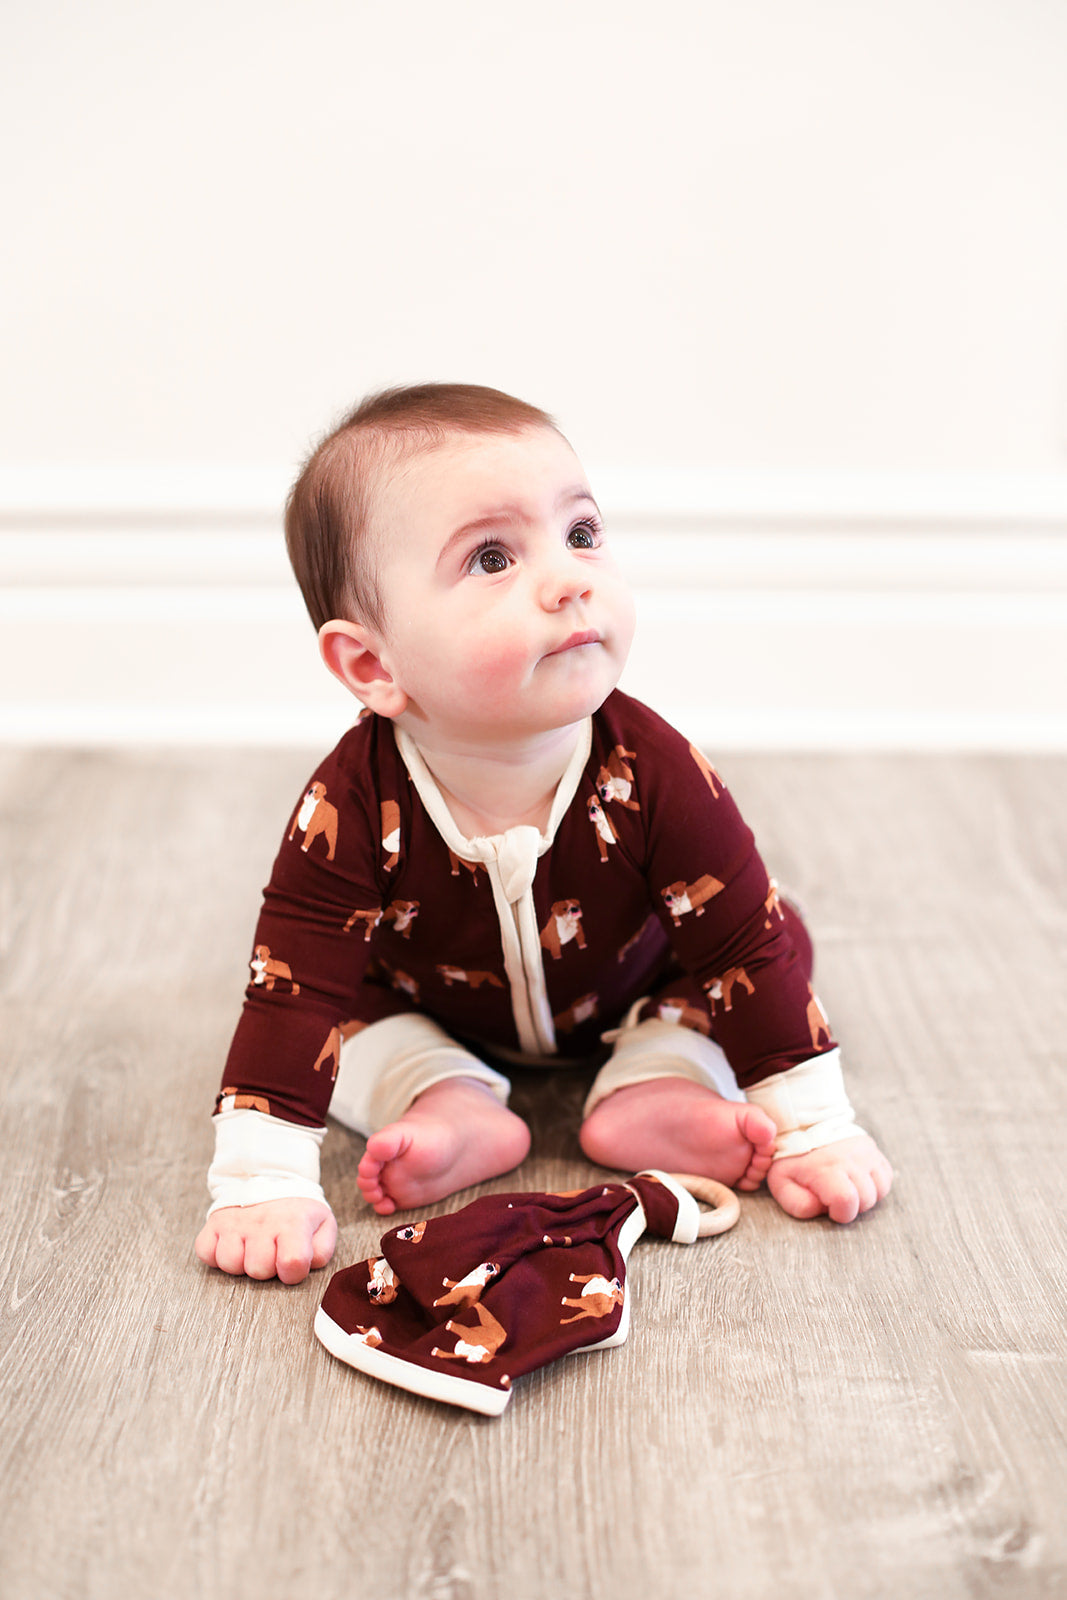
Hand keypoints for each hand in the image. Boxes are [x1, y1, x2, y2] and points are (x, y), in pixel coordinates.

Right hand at [195, 1197, 336, 1283]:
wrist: (270, 1177)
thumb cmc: (296, 1209)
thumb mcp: (322, 1223)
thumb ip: (322, 1249)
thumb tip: (308, 1266)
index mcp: (293, 1223)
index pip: (293, 1263)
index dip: (293, 1273)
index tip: (292, 1263)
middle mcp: (263, 1222)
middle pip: (258, 1270)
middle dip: (266, 1268)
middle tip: (271, 1252)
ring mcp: (236, 1222)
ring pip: (230, 1263)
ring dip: (240, 1262)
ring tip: (251, 1248)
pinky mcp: (215, 1222)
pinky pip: (205, 1252)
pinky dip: (215, 1254)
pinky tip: (232, 1244)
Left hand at [766, 1134, 892, 1223]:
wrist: (803, 1127)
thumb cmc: (792, 1160)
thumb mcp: (782, 1182)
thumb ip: (798, 1204)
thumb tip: (821, 1210)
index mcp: (826, 1167)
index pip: (846, 1201)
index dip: (841, 1213)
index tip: (831, 1208)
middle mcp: (850, 1157)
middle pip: (866, 1199)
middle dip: (852, 1206)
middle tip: (836, 1196)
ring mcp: (864, 1151)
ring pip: (880, 1189)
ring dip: (865, 1196)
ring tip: (847, 1188)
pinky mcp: (872, 1148)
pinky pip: (886, 1177)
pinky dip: (875, 1184)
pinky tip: (857, 1180)